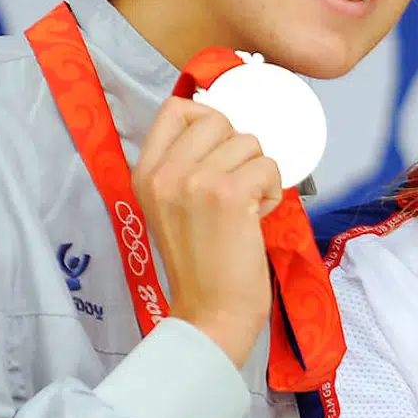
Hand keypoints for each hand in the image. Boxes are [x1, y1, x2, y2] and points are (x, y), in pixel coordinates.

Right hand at [131, 98, 282, 365]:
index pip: (175, 108)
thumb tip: (223, 125)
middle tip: (236, 185)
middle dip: (240, 148)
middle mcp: (164, 173)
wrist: (210, 310)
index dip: (208, 117)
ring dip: (259, 172)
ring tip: (246, 206)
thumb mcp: (172, 206)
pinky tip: (256, 216)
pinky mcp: (227, 194)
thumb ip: (184, 167)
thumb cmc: (202, 260)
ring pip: (250, 141)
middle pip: (218, 118)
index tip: (221, 147)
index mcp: (146, 172)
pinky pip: (268, 165)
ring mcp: (194, 182)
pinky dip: (272, 190)